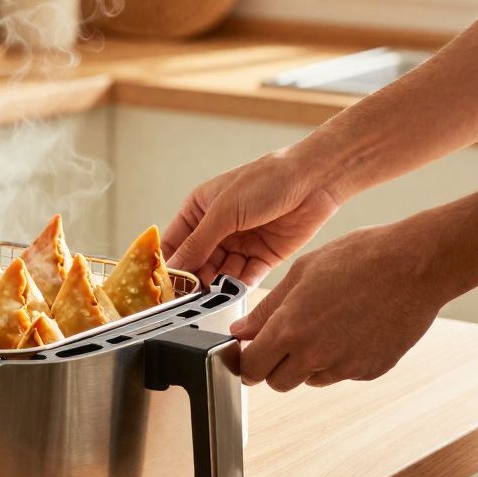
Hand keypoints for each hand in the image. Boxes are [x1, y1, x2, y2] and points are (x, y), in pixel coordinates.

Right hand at [163, 150, 340, 284]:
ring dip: (218, 284)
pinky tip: (236, 290)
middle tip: (191, 296)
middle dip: (194, 279)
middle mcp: (218, 228)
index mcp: (200, 210)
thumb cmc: (266, 180)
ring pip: (220, 274)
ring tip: (215, 293)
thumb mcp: (224, 212)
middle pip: (197, 263)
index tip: (164, 285)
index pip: (176, 243)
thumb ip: (198, 243)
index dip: (168, 264)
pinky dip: (240, 286)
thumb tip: (175, 267)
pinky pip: (245, 277)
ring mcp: (240, 243)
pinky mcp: (262, 256)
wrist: (313, 180)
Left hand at [233, 223, 461, 390]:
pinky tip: (353, 327)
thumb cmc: (360, 258)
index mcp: (291, 329)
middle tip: (286, 338)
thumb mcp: (302, 273)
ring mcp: (346, 367)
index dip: (247, 361)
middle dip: (275, 365)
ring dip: (309, 362)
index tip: (250, 352)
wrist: (416, 265)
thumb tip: (242, 331)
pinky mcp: (372, 371)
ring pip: (311, 379)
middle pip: (278, 382)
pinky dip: (341, 358)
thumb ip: (266, 309)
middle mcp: (316, 355)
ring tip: (327, 323)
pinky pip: (343, 373)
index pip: (252, 368)